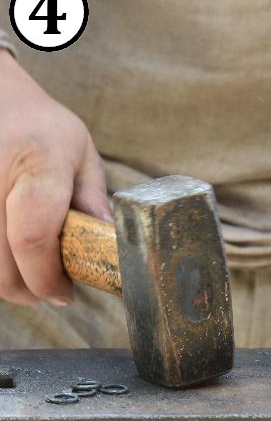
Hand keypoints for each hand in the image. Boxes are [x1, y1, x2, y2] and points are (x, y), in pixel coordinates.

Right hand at [0, 49, 110, 305]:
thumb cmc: (42, 127)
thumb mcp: (81, 153)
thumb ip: (92, 200)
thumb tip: (108, 245)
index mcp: (39, 165)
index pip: (34, 240)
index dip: (48, 279)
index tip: (64, 293)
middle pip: (2, 267)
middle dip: (28, 290)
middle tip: (50, 288)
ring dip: (5, 282)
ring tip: (29, 271)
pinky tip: (8, 253)